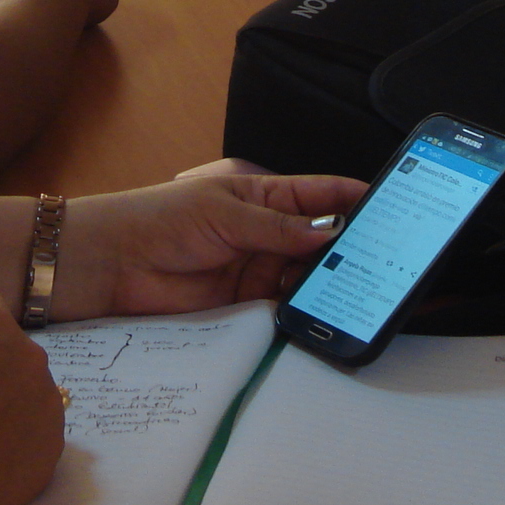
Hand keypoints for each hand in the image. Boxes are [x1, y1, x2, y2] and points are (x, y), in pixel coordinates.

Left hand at [54, 172, 364, 321]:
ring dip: (328, 280)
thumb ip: (277, 228)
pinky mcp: (244, 304)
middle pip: (321, 238)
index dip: (353, 196)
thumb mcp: (224, 212)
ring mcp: (256, 268)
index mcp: (263, 196)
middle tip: (384, 256)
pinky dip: (303, 309)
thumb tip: (328, 234)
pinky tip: (322, 310)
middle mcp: (266, 232)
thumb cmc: (162, 219)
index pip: (319, 194)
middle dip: (349, 246)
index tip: (389, 202)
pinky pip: (283, 306)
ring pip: (306, 275)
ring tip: (360, 286)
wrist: (115, 264)